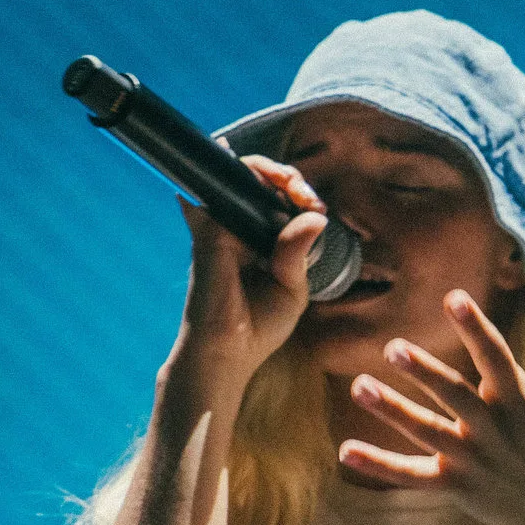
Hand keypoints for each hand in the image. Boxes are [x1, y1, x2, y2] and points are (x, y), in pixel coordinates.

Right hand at [171, 155, 327, 386]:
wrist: (228, 353)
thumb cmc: (258, 326)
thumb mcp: (292, 287)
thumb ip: (298, 251)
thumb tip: (316, 217)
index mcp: (263, 242)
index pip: (280, 203)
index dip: (300, 195)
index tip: (317, 207)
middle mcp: (239, 231)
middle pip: (260, 184)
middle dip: (287, 177)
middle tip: (305, 193)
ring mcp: (221, 229)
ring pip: (239, 179)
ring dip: (267, 171)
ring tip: (292, 184)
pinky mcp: (207, 234)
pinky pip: (213, 194)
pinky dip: (229, 177)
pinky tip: (259, 175)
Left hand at [340, 286, 524, 524]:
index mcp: (520, 400)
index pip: (496, 358)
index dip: (475, 328)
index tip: (453, 297)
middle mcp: (494, 429)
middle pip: (455, 396)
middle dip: (425, 372)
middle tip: (393, 346)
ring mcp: (472, 459)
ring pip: (427, 432)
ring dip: (393, 410)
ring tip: (358, 385)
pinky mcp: (454, 486)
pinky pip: (412, 476)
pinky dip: (380, 465)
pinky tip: (345, 449)